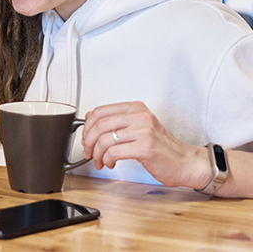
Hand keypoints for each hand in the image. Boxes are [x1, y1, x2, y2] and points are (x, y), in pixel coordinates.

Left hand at [82, 101, 210, 188]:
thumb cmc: (162, 147)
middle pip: (99, 125)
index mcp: (136, 108)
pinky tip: (110, 164)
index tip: (86, 138)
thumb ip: (116, 121)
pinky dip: (106, 160)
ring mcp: (143, 131)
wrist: (186, 163)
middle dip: (88, 141)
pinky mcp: (145, 147)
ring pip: (104, 139)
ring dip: (97, 153)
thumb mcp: (138, 127)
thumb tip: (89, 117)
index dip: (87, 126)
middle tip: (88, 152)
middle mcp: (139, 116)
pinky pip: (113, 152)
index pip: (100, 111)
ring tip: (100, 161)